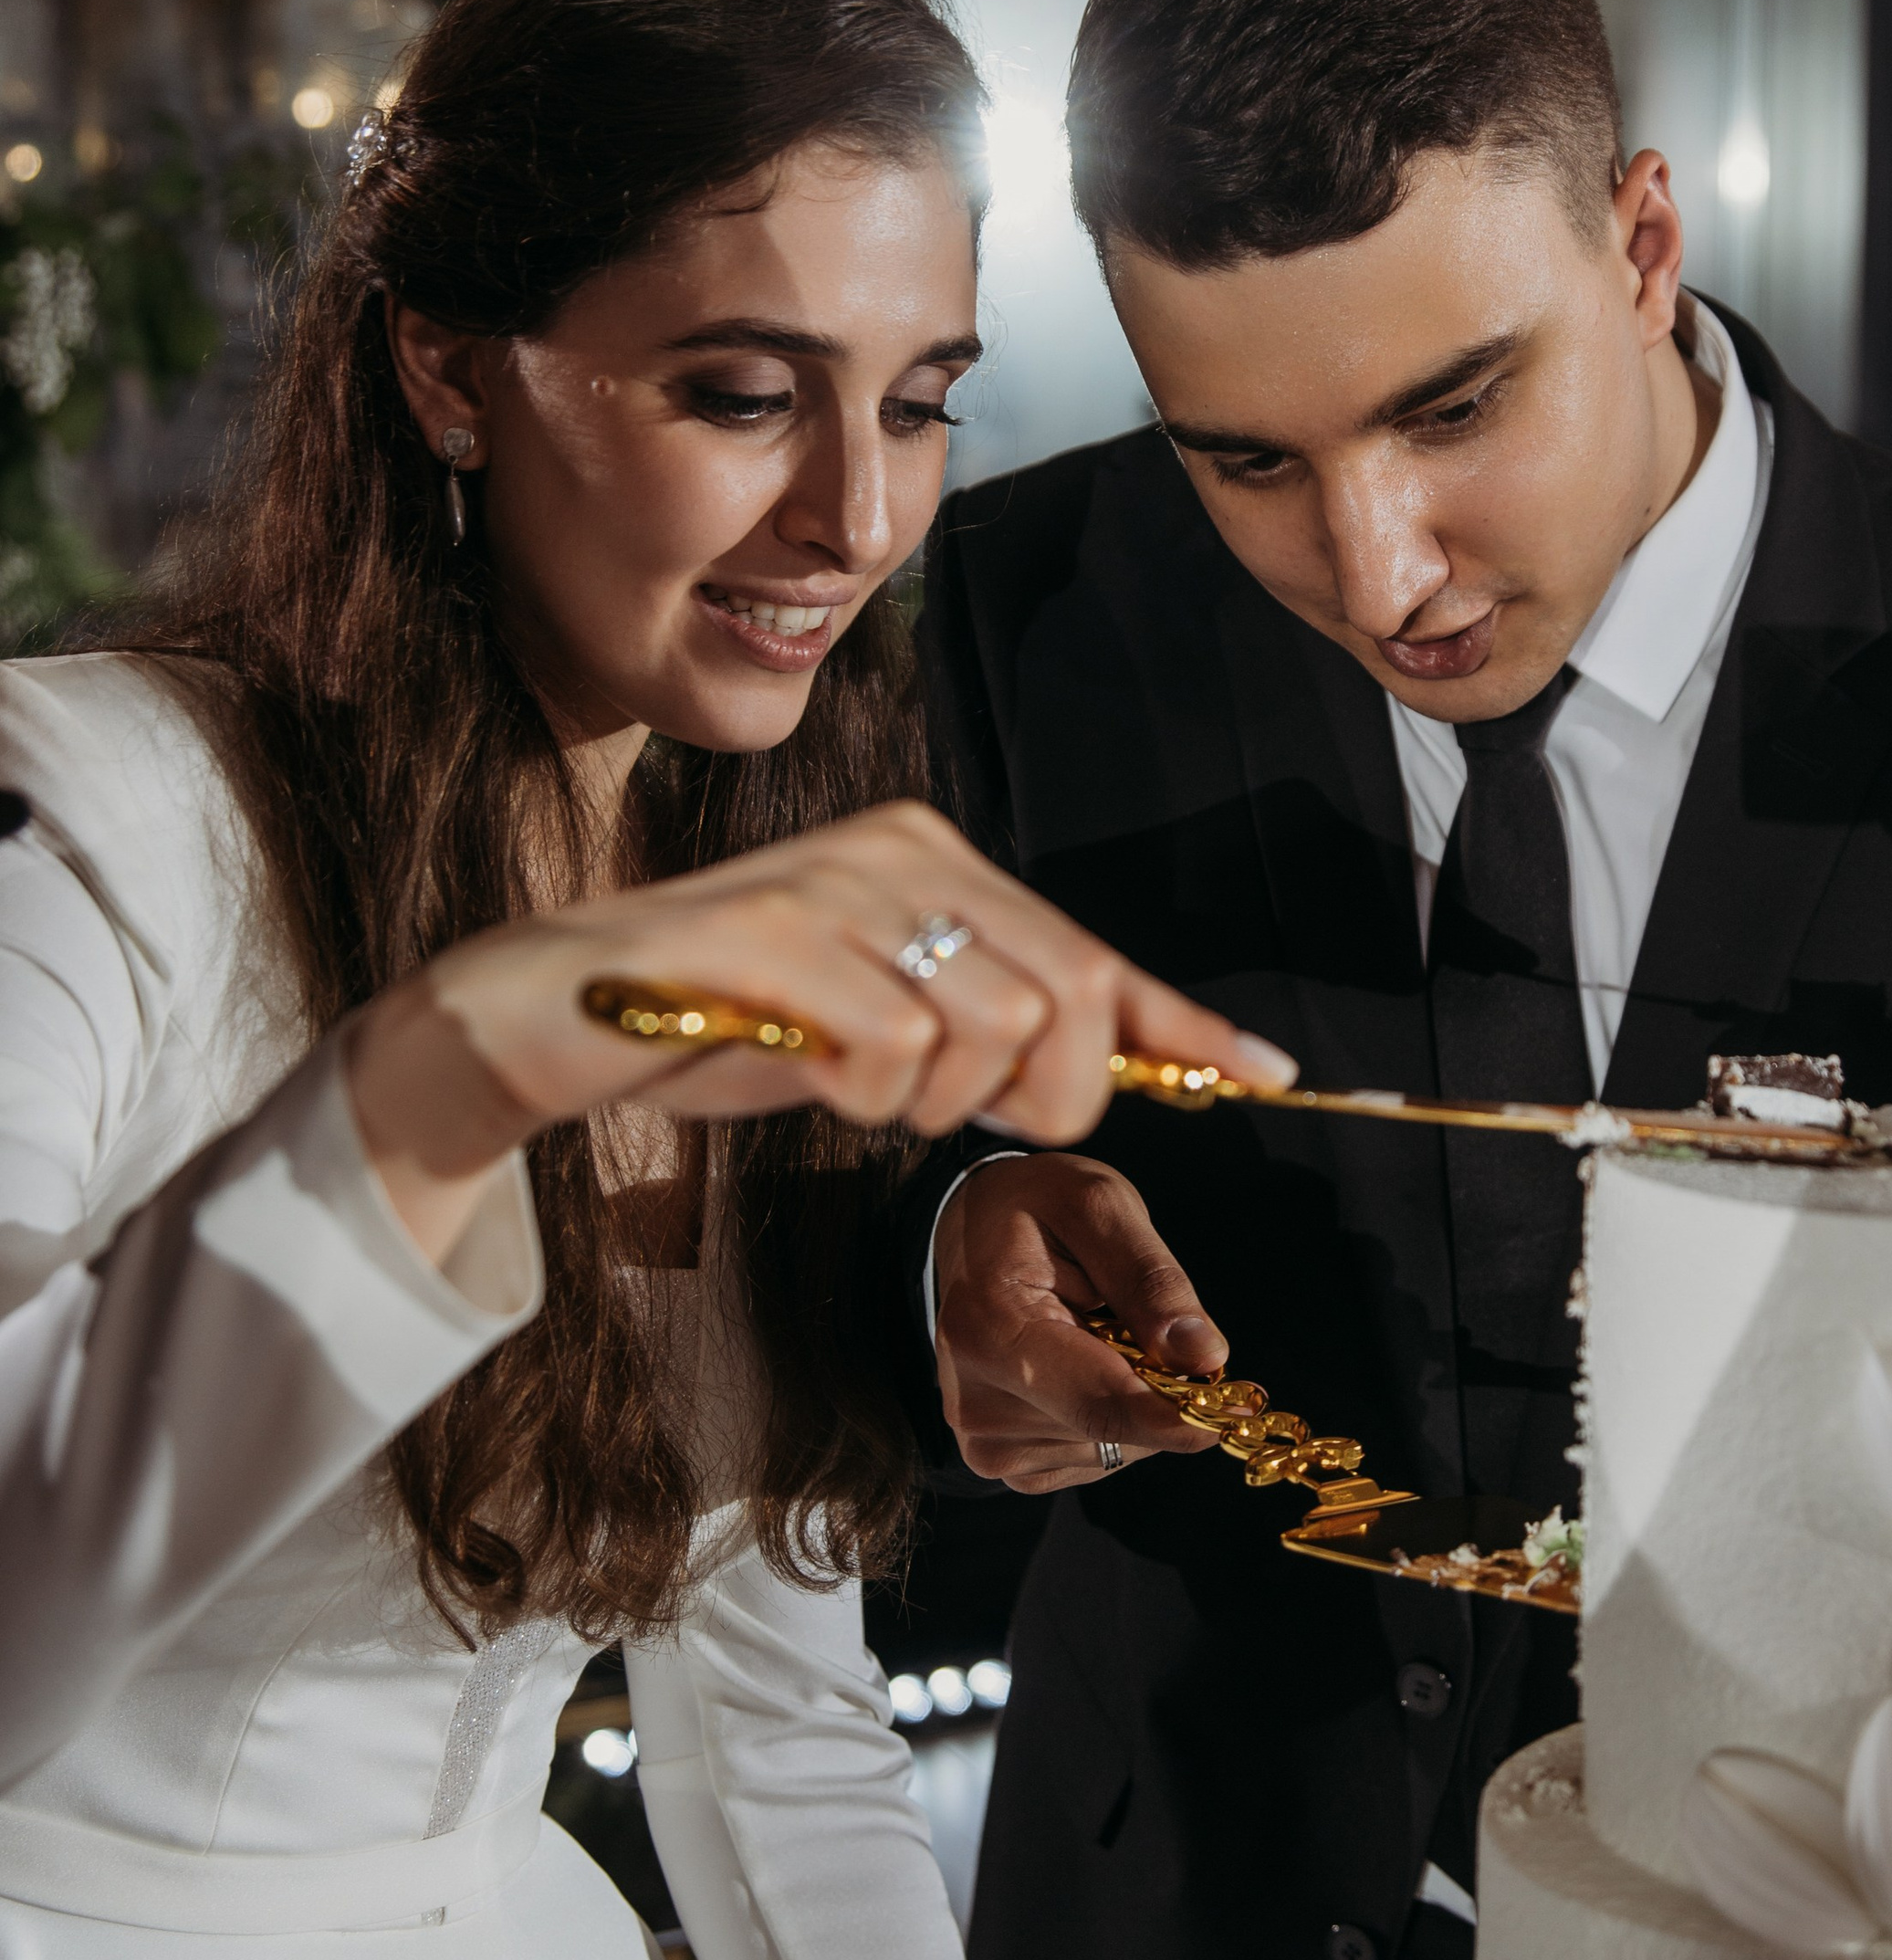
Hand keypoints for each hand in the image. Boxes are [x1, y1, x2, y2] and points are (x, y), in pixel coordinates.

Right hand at [344, 801, 1295, 1266]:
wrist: (552, 1016)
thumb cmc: (722, 1023)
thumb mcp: (876, 1021)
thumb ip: (985, 1029)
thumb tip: (1120, 1068)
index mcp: (927, 853)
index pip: (1088, 948)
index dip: (1179, 1022)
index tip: (1271, 1072)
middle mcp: (895, 851)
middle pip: (1066, 997)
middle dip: (1041, 1089)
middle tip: (948, 1108)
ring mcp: (834, 889)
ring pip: (994, 1029)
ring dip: (933, 1100)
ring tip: (852, 1082)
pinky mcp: (779, 942)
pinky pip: (897, 1053)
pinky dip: (864, 1097)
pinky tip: (803, 1070)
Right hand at [935, 1154, 1230, 1491]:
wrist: (972, 1230)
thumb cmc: (1037, 1208)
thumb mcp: (1100, 1205)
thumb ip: (1151, 1279)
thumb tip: (1203, 1356)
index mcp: (991, 1329)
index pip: (1102, 1403)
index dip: (1180, 1414)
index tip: (1239, 1407)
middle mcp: (976, 1400)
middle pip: (1113, 1429)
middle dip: (1159, 1393)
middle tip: (1158, 1330)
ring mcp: (982, 1439)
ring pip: (1110, 1447)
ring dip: (1134, 1403)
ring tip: (1101, 1335)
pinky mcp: (997, 1459)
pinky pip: (1090, 1455)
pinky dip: (1111, 1420)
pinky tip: (1086, 1366)